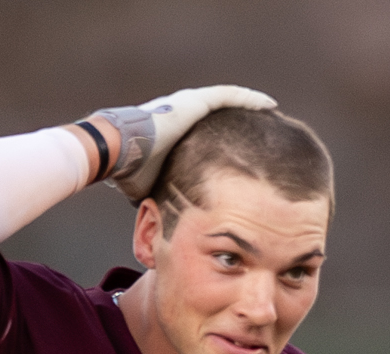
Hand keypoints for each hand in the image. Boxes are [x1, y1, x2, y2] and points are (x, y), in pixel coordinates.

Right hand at [95, 86, 277, 199]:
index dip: (226, 144)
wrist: (118, 151)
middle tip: (263, 136)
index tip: (243, 155)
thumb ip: (167, 194)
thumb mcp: (154, 187)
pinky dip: (249, 100)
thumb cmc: (130, 173)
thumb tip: (170, 220)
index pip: (207, 135)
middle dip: (242, 126)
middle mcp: (182, 114)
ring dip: (249, 110)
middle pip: (221, 118)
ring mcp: (188, 105)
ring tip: (271, 116)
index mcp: (174, 133)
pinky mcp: (195, 102)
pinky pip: (229, 97)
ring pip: (227, 104)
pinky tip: (268, 105)